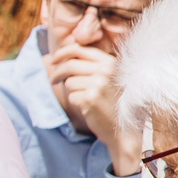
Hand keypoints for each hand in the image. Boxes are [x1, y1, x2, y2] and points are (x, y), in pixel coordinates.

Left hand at [46, 40, 136, 167]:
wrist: (124, 128)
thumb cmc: (113, 102)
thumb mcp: (109, 78)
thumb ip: (92, 65)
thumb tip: (63, 54)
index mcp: (110, 62)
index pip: (79, 49)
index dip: (62, 53)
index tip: (53, 60)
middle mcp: (105, 71)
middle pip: (69, 65)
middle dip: (57, 73)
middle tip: (53, 80)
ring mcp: (98, 84)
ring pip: (68, 82)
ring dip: (71, 90)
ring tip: (84, 98)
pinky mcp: (90, 98)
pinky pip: (71, 96)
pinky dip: (75, 102)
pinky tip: (88, 107)